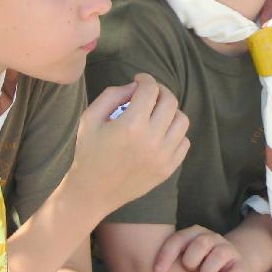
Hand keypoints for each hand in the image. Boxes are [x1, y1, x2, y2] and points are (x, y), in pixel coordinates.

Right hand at [71, 73, 189, 212]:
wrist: (92, 192)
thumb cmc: (88, 152)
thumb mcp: (90, 117)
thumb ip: (113, 94)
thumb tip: (136, 86)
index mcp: (131, 125)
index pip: (150, 89)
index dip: (145, 79)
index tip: (139, 80)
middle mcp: (152, 140)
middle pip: (170, 101)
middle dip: (159, 91)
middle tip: (149, 93)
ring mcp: (163, 157)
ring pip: (182, 120)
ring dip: (170, 111)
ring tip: (156, 113)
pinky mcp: (168, 169)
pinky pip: (183, 142)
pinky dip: (175, 133)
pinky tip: (159, 133)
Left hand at [153, 225, 250, 271]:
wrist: (231, 266)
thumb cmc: (198, 264)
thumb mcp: (182, 257)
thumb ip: (167, 260)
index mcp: (194, 234)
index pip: (178, 239)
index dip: (166, 255)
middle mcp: (211, 239)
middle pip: (201, 242)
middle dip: (191, 260)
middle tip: (189, 271)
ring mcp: (228, 251)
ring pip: (219, 254)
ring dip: (208, 270)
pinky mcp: (241, 266)